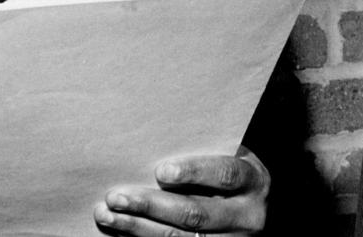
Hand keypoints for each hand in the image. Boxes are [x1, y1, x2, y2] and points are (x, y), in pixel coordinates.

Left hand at [94, 146, 269, 235]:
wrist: (255, 208)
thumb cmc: (233, 170)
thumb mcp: (232, 155)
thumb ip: (205, 149)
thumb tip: (153, 135)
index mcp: (254, 182)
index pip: (225, 175)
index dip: (193, 172)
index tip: (160, 170)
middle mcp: (247, 218)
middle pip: (196, 214)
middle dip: (151, 205)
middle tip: (116, 196)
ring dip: (138, 228)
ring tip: (107, 214)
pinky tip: (120, 230)